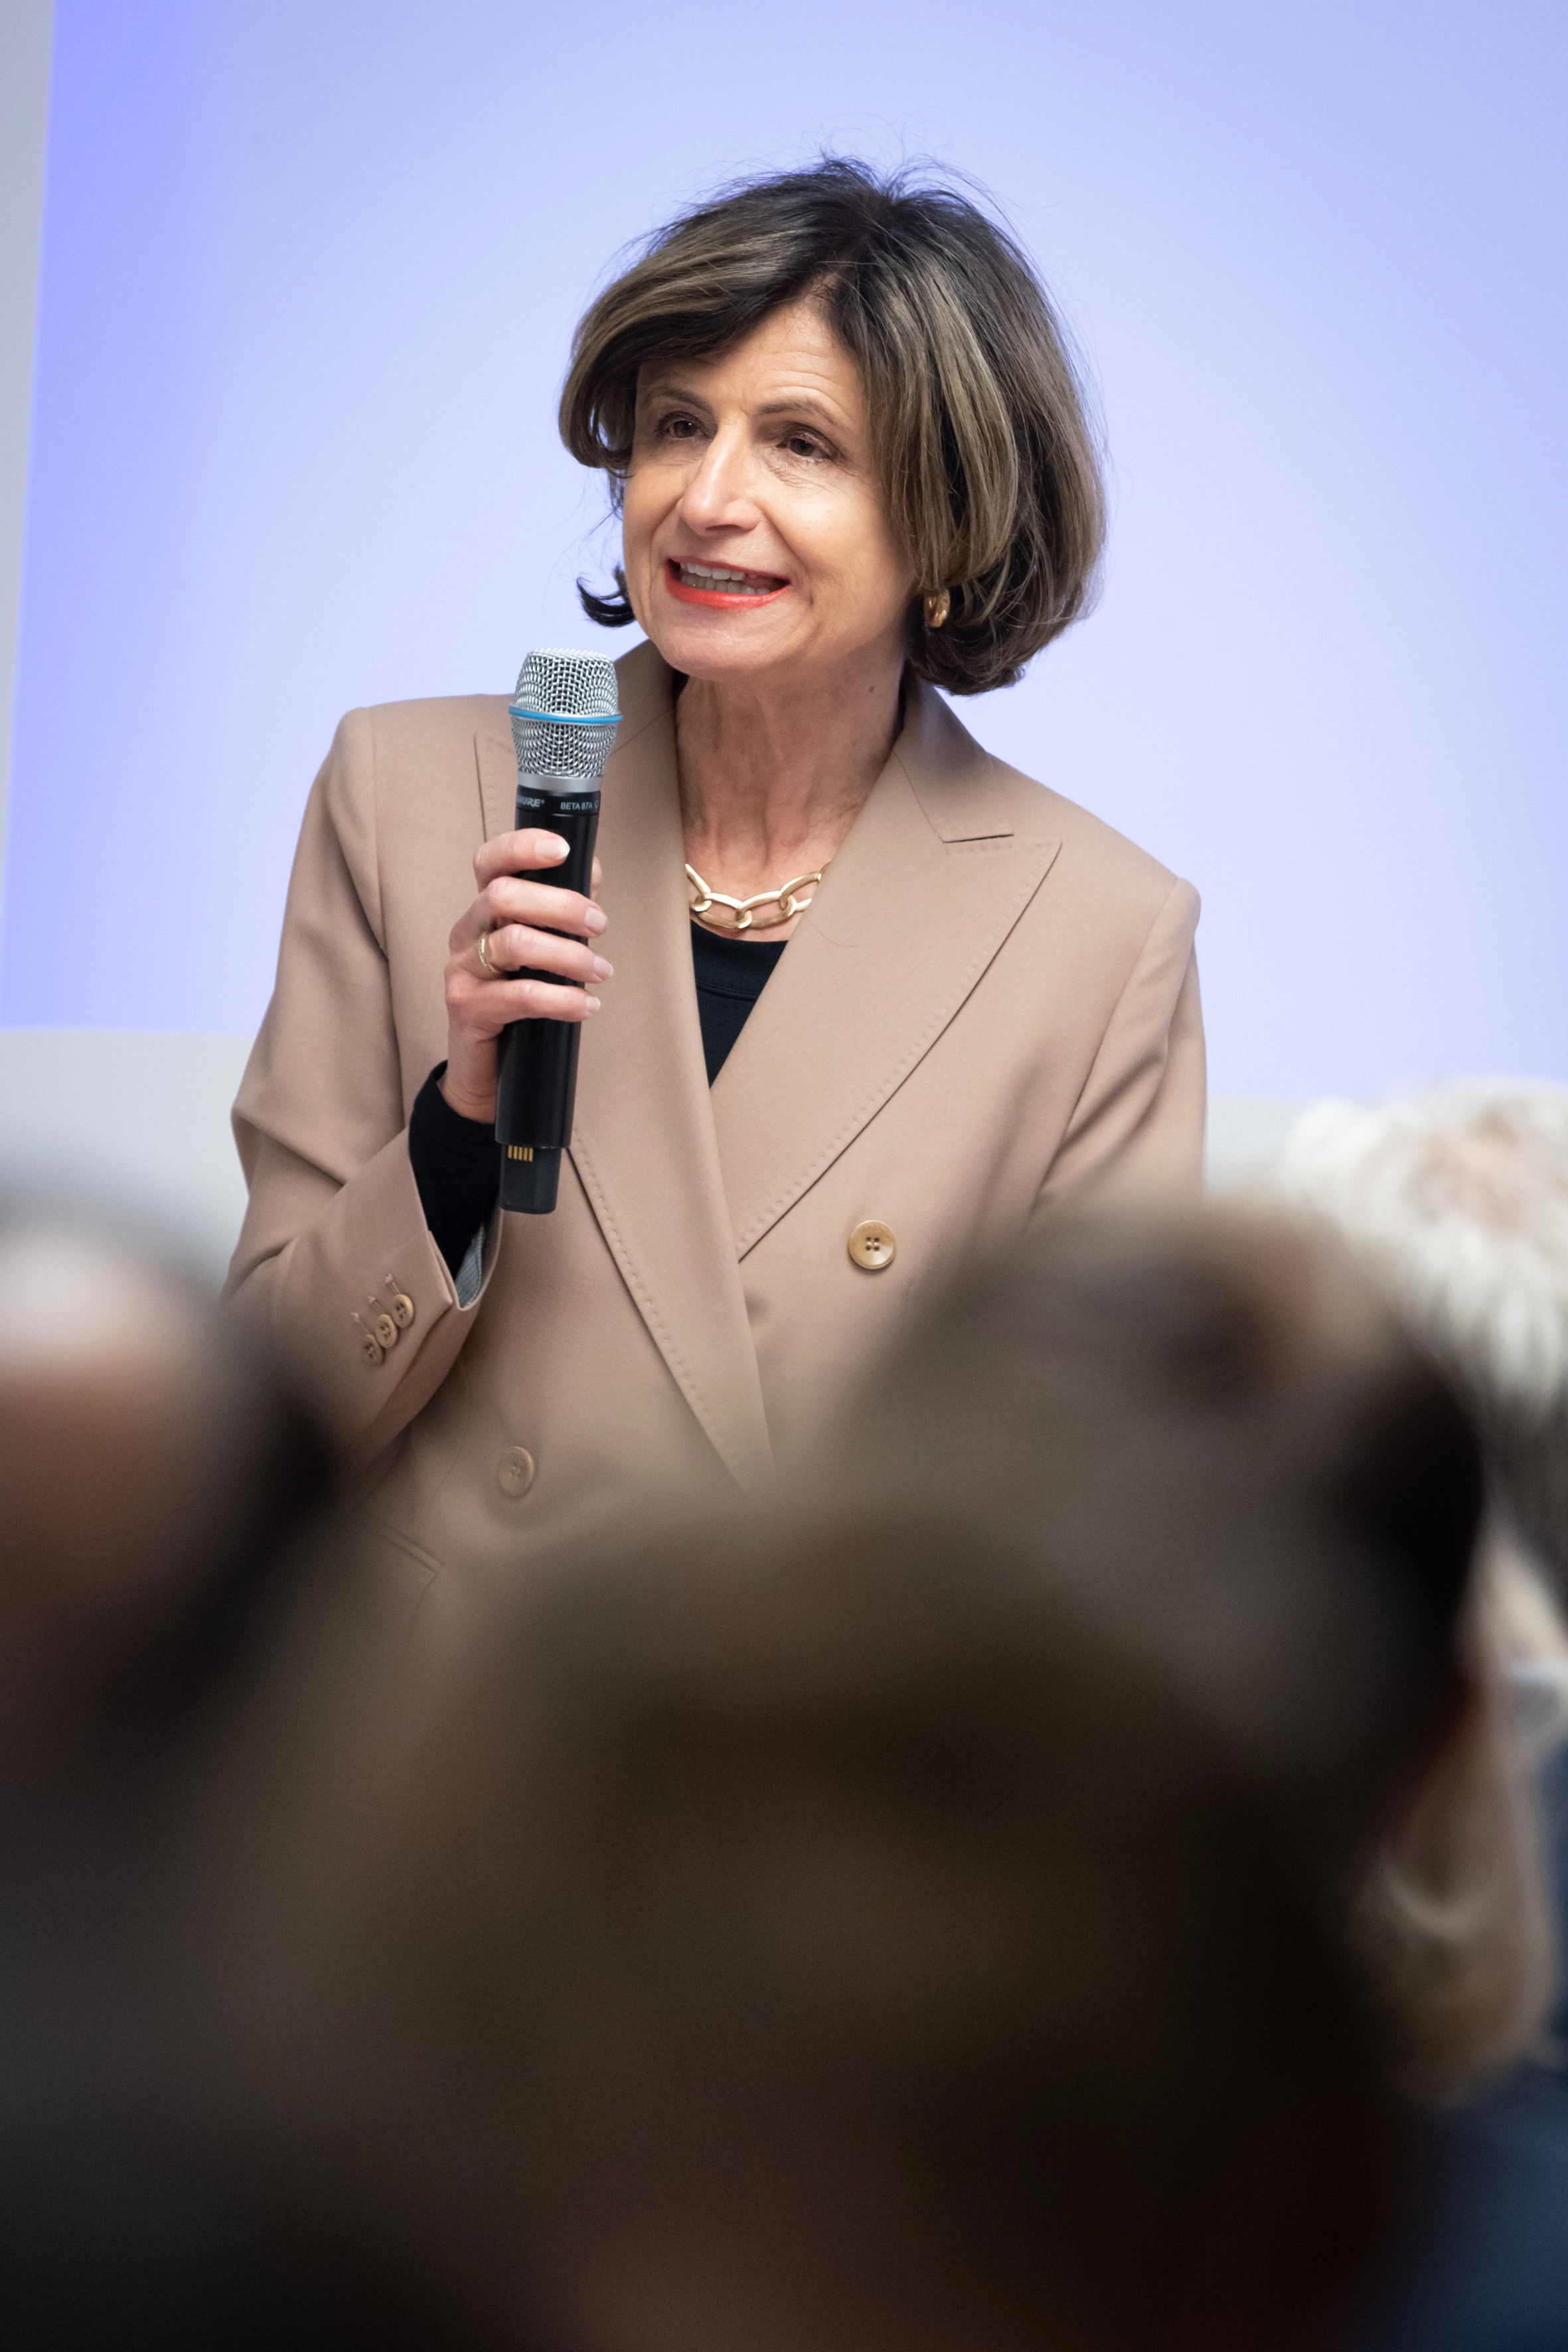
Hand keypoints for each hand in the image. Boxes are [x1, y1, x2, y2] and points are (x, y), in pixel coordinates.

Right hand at [441, 832, 609, 1122]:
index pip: (489, 862)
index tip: (562, 849)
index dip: (521, 847)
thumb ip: (560, 912)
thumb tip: (592, 869)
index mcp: (483, 911)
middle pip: (503, 896)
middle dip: (560, 905)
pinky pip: (520, 996)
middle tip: (599, 924)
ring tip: (601, 971)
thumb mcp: (540, 953)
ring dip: (569, 955)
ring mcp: (461, 971)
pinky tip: (587, 1006)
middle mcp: (466, 933)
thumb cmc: (517, 1003)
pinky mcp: (467, 1009)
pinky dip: (562, 1000)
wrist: (487, 1071)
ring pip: (514, 943)